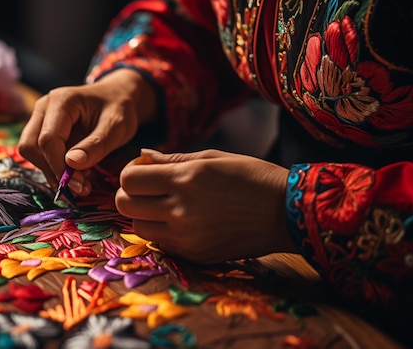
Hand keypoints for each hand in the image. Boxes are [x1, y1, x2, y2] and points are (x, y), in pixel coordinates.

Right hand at [19, 69, 156, 193]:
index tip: (79, 185)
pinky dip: (56, 169)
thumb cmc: (119, 108)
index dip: (59, 166)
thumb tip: (70, 163)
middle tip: (81, 186)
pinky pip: (41, 154)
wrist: (118, 97)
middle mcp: (44, 107)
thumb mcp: (116, 127)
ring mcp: (41, 119)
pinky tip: (78, 174)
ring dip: (54, 172)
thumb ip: (95, 145)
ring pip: (32, 153)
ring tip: (84, 180)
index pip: (47, 139)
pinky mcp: (43, 131)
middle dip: (53, 170)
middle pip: (31, 146)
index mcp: (61, 101)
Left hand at [115, 149, 295, 263]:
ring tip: (165, 205)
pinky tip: (181, 220)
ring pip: (139, 228)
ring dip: (144, 214)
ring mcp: (186, 237)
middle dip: (130, 194)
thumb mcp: (211, 157)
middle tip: (148, 188)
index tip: (143, 171)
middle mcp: (180, 211)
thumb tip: (141, 157)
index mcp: (184, 180)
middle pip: (125, 205)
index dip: (131, 173)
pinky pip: (161, 243)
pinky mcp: (194, 254)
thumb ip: (171, 159)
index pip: (129, 180)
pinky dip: (162, 231)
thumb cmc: (251, 176)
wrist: (286, 212)